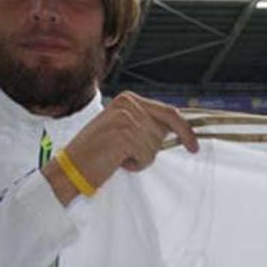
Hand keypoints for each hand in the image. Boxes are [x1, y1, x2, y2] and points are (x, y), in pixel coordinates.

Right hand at [42, 91, 197, 203]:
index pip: (169, 112)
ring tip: (117, 156)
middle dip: (150, 148)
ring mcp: (127, 118)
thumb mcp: (121, 128)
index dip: (185, 130)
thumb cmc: (96, 152)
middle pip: (163, 132)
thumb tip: (174, 130)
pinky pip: (147, 157)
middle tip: (125, 154)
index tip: (194, 146)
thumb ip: (144, 123)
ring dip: (140, 158)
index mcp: (129, 99)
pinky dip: (135, 165)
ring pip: (155, 147)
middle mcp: (129, 103)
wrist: (71, 168)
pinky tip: (117, 162)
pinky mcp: (125, 135)